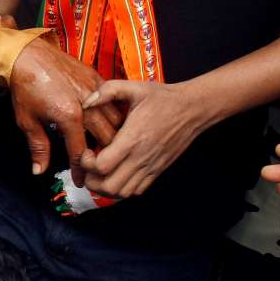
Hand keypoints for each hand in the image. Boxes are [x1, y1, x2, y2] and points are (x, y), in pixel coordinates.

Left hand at [8, 39, 123, 184]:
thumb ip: (38, 146)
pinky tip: (111, 126)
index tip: (81, 180)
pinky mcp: (97, 78)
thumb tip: (39, 170)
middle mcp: (87, 104)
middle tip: (99, 167)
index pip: (81, 152)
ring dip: (114, 137)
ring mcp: (95, 90)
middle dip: (105, 156)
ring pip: (117, 121)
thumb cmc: (25, 87)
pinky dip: (115, 117)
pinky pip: (115, 102)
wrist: (27, 54)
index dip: (81, 170)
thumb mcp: (27, 120)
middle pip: (108, 138)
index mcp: (69, 116)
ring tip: (108, 150)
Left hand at [78, 79, 212, 197]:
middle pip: (109, 186)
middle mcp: (141, 157)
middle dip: (92, 180)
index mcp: (132, 138)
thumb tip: (86, 102)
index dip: (87, 163)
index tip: (87, 151)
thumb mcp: (133, 87)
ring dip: (105, 187)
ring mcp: (151, 166)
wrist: (193, 108)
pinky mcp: (158, 170)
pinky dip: (122, 188)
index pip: (102, 166)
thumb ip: (107, 90)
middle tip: (88, 165)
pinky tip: (117, 173)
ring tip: (100, 172)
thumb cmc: (163, 98)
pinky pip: (137, 190)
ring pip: (122, 193)